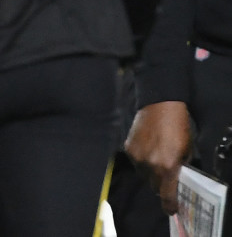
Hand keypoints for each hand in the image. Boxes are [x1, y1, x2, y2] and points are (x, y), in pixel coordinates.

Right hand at [125, 100, 191, 214]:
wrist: (160, 105)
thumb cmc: (179, 126)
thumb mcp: (187, 149)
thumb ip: (180, 167)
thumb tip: (177, 180)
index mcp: (168, 167)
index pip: (166, 195)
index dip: (169, 206)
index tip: (171, 210)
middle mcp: (150, 165)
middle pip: (154, 186)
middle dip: (161, 185)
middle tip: (166, 176)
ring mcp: (137, 157)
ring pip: (144, 175)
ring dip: (150, 172)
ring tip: (156, 159)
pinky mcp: (128, 148)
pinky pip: (136, 163)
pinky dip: (142, 161)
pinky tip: (147, 149)